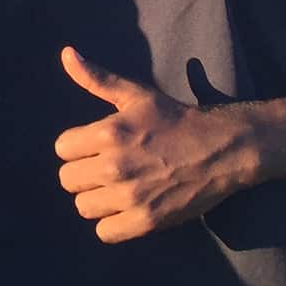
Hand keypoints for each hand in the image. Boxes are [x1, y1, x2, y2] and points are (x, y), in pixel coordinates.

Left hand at [54, 47, 258, 243]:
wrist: (223, 149)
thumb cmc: (175, 120)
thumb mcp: (135, 95)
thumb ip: (96, 78)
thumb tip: (66, 53)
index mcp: (108, 133)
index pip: (61, 149)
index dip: (76, 147)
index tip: (94, 146)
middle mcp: (115, 166)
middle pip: (67, 179)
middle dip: (82, 172)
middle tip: (104, 167)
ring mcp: (132, 196)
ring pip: (83, 207)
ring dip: (95, 198)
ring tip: (114, 188)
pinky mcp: (148, 221)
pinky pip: (105, 232)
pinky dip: (111, 224)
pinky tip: (124, 208)